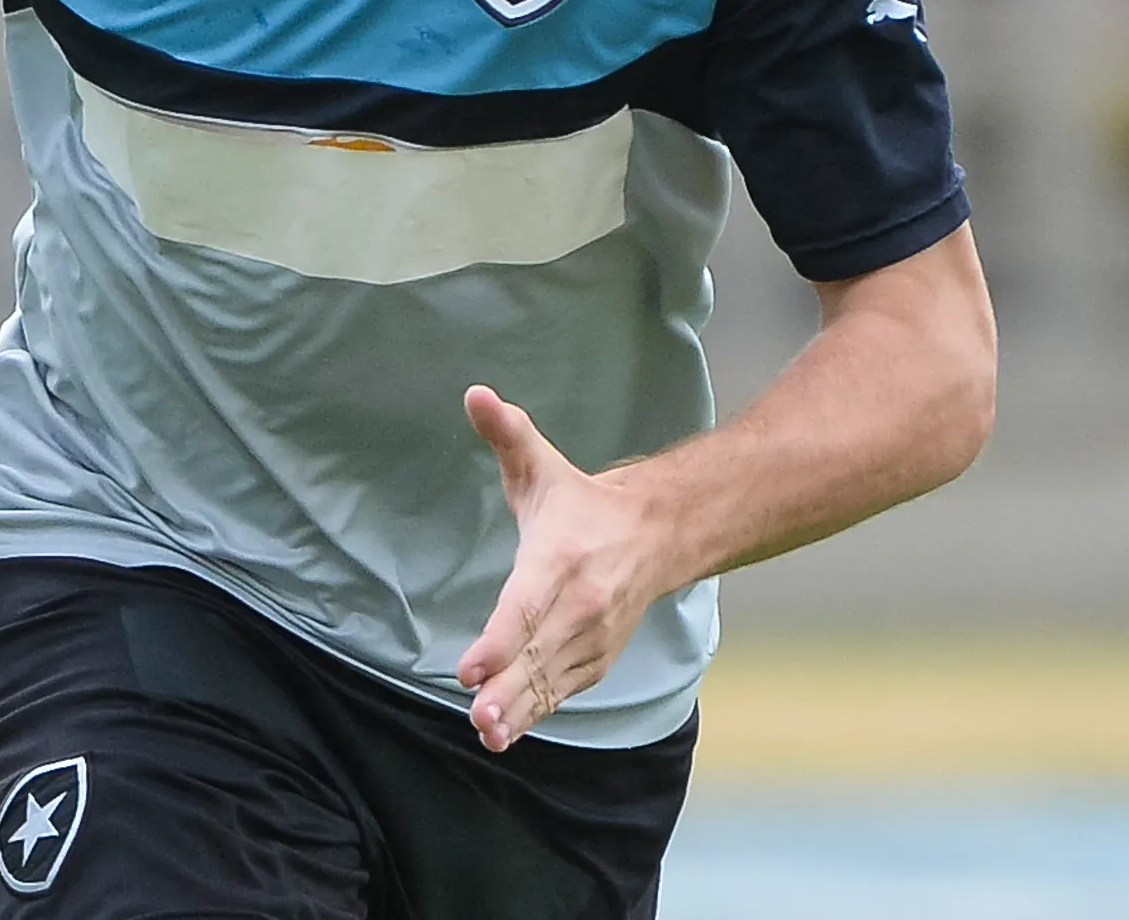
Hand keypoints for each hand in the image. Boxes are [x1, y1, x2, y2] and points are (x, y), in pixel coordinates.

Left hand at [455, 385, 665, 752]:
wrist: (658, 533)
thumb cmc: (580, 504)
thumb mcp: (540, 465)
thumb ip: (506, 433)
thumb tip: (476, 395)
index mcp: (561, 558)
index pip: (527, 605)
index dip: (499, 639)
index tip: (470, 668)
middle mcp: (582, 603)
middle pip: (540, 652)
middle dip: (509, 687)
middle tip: (479, 717)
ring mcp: (593, 636)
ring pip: (552, 680)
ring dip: (521, 711)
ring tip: (489, 734)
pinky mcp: (597, 659)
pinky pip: (563, 691)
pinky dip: (537, 713)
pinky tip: (506, 733)